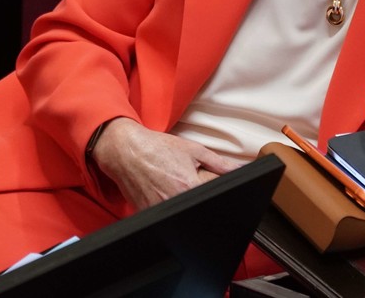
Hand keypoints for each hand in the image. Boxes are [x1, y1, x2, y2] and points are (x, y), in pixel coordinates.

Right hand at [91, 118, 244, 210]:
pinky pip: (168, 214)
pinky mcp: (150, 214)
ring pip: (184, 209)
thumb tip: (238, 170)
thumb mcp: (192, 150)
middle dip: (198, 191)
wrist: (126, 152)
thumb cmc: (156, 149)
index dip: (212, 184)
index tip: (204, 177)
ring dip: (184, 199)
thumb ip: (219, 163)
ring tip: (172, 181)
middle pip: (200, 203)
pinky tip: (162, 188)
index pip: (216, 194)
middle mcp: (176, 202)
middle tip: (184, 176)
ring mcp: (162, 211)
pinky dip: (169, 203)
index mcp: (190, 186)